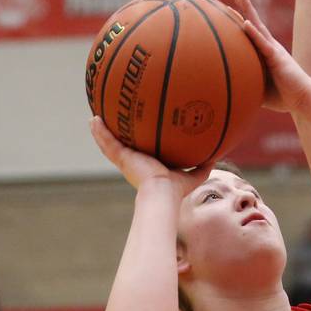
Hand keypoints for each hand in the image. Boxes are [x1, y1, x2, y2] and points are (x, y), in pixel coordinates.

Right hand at [89, 117, 211, 194]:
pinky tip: (93, 120)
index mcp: (149, 167)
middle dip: (119, 136)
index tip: (138, 135)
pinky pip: (107, 142)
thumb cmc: (177, 190)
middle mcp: (135, 163)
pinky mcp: (121, 158)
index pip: (143, 153)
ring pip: (111, 143)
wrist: (163, 193)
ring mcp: (126, 161)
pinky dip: (99, 132)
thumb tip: (217, 156)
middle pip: (124, 146)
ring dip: (103, 131)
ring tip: (96, 117)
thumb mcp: (194, 175)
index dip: (139, 145)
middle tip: (114, 122)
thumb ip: (203, 166)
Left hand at [232, 0, 310, 113]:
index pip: (253, 33)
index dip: (244, 19)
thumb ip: (248, 86)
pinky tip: (245, 23)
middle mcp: (271, 47)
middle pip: (255, 22)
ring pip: (258, 26)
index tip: (231, 7)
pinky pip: (263, 44)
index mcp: (268, 53)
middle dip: (246, 5)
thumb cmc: (285, 97)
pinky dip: (254, 33)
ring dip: (248, 9)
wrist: (304, 99)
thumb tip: (232, 92)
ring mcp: (273, 50)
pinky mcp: (277, 58)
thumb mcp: (261, 91)